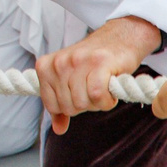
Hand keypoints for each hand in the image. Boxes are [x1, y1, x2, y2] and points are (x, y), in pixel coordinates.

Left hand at [36, 15, 160, 132]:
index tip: (82, 93)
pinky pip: (97, 96)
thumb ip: (61, 104)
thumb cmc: (95, 62)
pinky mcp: (99, 63)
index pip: (52, 105)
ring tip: (104, 87)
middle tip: (96, 89)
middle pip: (68, 107)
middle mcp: (59, 62)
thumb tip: (58, 129)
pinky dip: (107, 100)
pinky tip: (111, 91)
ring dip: (98, 103)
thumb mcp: (70, 81)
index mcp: (46, 66)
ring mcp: (78, 61)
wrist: (120, 37)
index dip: (71, 107)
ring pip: (82, 103)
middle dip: (86, 105)